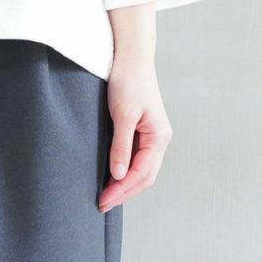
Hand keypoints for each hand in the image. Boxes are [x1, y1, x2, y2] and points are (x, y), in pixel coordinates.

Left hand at [98, 54, 172, 211]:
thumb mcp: (122, 114)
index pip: (141, 174)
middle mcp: (160, 139)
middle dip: (124, 192)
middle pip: (145, 177)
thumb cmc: (128, 81)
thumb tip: (119, 175)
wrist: (131, 57)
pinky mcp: (143, 129)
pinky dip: (127, 171)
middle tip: (102, 204)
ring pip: (143, 169)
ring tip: (107, 195)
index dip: (122, 190)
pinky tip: (113, 175)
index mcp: (158, 137)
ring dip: (126, 184)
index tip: (103, 200)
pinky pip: (138, 158)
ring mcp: (153, 135)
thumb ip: (121, 146)